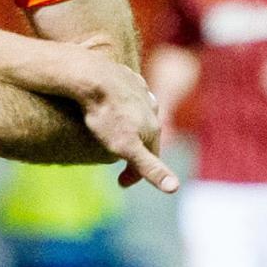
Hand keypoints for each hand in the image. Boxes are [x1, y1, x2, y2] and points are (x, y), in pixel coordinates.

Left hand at [63, 45, 177, 192]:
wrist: (92, 77)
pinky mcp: (125, 77)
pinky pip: (125, 95)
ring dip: (129, 127)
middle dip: (135, 149)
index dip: (136, 175)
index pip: (151, 158)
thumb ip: (150, 168)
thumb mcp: (127, 148)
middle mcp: (152, 108)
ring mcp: (139, 91)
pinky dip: (120, 106)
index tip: (120, 183)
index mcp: (153, 127)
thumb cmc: (107, 116)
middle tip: (115, 158)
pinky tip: (110, 107)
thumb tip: (175, 188)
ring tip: (112, 134)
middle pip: (145, 135)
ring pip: (137, 114)